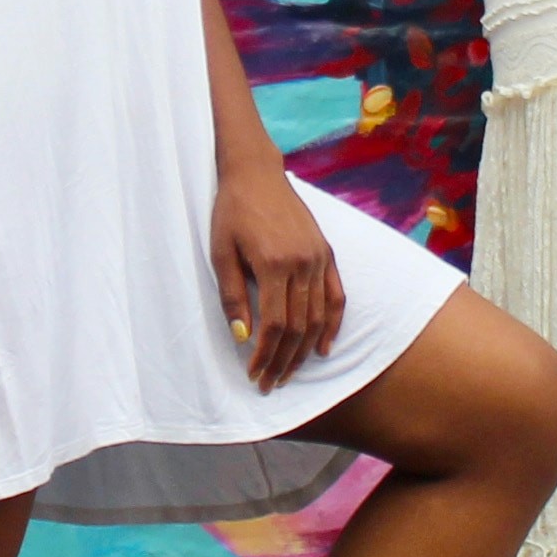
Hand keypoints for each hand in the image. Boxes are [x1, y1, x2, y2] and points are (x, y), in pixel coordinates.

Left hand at [208, 161, 345, 392]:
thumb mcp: (220, 253)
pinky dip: (332, 324)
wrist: (255, 173)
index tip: (254, 375)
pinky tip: (323, 347)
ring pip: (317, 317)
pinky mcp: (326, 252)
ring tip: (289, 373)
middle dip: (283, 361)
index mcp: (273, 264)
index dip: (265, 355)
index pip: (274, 325)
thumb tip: (243, 338)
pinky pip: (336, 295)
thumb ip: (232, 296)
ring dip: (304, 350)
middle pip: (297, 327)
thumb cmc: (231, 212)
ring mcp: (318, 257)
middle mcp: (302, 263)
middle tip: (270, 383)